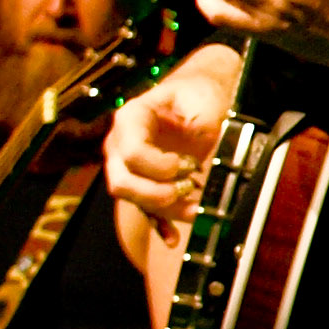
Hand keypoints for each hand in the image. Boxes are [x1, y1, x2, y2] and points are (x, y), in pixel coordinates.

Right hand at [107, 72, 228, 225]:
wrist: (201, 91)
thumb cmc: (198, 92)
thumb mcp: (205, 101)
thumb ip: (204, 129)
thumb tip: (207, 162)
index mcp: (130, 119)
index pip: (131, 153)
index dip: (159, 166)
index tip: (188, 165)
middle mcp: (121, 144)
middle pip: (121, 182)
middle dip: (156, 194)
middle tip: (190, 190)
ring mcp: (129, 166)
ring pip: (135, 199)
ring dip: (166, 210)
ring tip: (197, 209)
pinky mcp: (144, 181)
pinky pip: (144, 208)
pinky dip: (159, 224)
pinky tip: (172, 237)